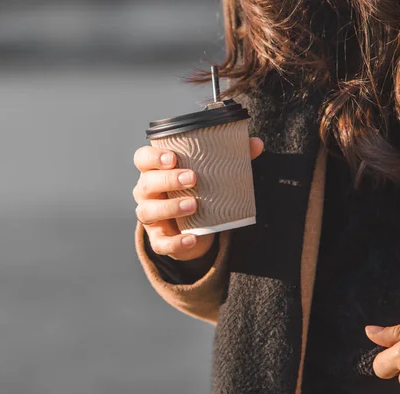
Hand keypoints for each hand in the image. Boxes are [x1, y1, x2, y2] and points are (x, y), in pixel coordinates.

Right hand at [132, 137, 263, 260]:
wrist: (193, 228)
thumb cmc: (196, 192)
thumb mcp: (210, 175)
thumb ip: (231, 157)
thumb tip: (256, 144)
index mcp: (154, 171)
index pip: (142, 159)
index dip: (153, 157)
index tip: (173, 157)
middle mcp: (146, 192)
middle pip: (146, 183)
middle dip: (167, 179)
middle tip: (193, 178)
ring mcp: (150, 216)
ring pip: (148, 211)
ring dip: (170, 207)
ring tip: (193, 205)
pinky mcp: (158, 239)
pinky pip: (161, 243)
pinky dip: (176, 242)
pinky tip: (191, 237)